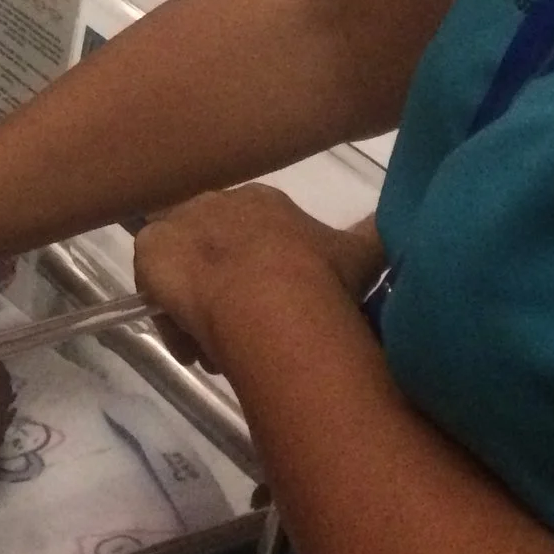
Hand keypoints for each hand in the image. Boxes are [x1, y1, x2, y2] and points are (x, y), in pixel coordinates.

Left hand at [132, 186, 381, 371]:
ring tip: (220, 351)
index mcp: (264, 202)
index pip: (255, 234)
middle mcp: (217, 203)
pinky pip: (154, 289)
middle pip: (217, 255)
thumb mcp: (363, 255)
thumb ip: (378, 235)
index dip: (264, 276)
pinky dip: (170, 319)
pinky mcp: (150, 253)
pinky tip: (194, 347)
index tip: (276, 310)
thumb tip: (403, 221)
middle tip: (246, 337)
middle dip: (230, 295)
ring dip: (200, 312)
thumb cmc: (319, 278)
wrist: (269, 299)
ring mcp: (179, 225)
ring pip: (186, 274)